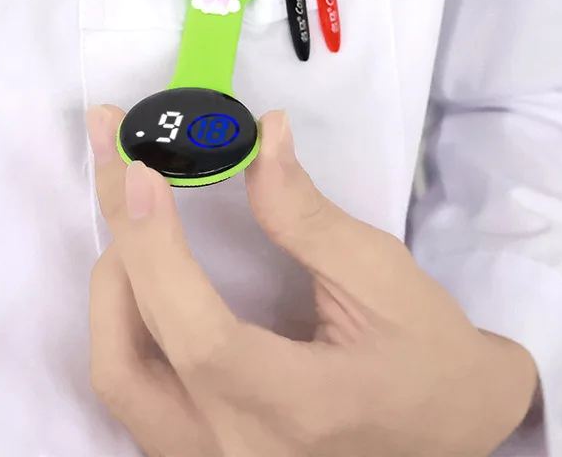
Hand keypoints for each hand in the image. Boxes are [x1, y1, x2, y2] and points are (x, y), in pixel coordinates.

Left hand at [87, 106, 538, 456]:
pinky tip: (143, 264)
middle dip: (122, 236)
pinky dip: (123, 317)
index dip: (159, 252)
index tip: (142, 171)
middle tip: (118, 155)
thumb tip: (262, 135)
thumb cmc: (428, 350)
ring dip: (113, 282)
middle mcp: (239, 448)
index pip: (201, 337)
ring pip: (117, 375)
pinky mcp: (199, 446)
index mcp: (298, 407)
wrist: (447, 421)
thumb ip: (306, 213)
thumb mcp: (380, 275)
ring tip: (135, 209)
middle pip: (135, 353)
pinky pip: (132, 384)